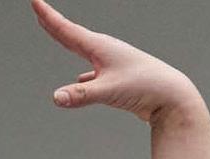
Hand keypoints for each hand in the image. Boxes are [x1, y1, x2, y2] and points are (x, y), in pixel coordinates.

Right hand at [32, 0, 198, 123]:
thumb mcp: (109, 91)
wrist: (174, 97)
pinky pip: (96, 72)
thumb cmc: (145, 88)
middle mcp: (106, 51)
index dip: (48, 16)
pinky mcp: (122, 79)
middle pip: (73, 35)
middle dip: (54, 24)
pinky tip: (82, 79)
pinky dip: (85, 74)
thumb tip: (57, 98)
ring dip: (69, 43)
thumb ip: (81, 95)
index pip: (66, 29)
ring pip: (85, 51)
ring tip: (58, 35)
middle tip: (40, 11)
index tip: (34, 1)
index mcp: (99, 47)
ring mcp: (115, 64)